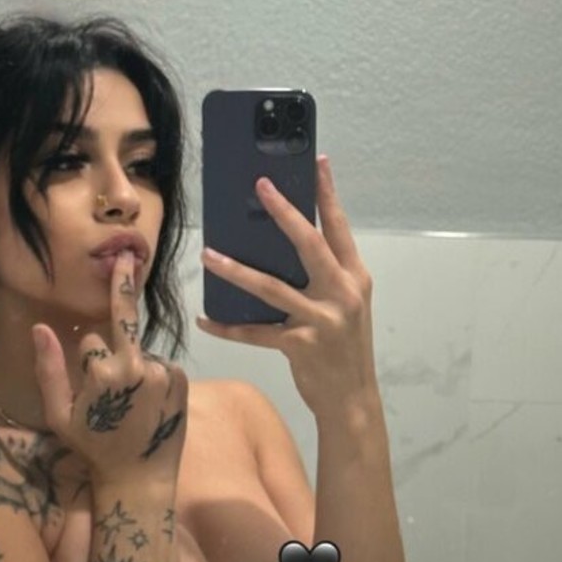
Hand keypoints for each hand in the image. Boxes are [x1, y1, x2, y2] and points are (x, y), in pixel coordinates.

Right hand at [33, 250, 187, 484]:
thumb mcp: (59, 415)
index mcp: (103, 373)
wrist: (141, 478)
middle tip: (124, 256)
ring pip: (142, 351)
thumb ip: (48, 369)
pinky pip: (163, 365)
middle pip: (122, 324)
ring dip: (136, 365)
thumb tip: (39, 327)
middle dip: (121, 289)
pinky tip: (151, 402)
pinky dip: (155, 375)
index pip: (90, 342)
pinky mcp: (182, 379)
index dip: (86, 362)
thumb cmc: (95, 449)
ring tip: (135, 403)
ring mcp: (164, 371)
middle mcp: (137, 365)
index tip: (89, 390)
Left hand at [196, 156, 376, 418]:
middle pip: (310, 244)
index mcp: (355, 278)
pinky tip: (207, 319)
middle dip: (284, 212)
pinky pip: (257, 332)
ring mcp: (322, 319)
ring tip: (209, 255)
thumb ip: (325, 277)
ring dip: (236, 270)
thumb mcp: (347, 306)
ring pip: (272, 287)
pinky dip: (229, 327)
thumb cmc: (345, 348)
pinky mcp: (301, 346)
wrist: (353, 399)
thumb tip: (283, 246)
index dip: (328, 194)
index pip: (339, 228)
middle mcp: (343, 293)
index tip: (317, 162)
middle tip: (262, 185)